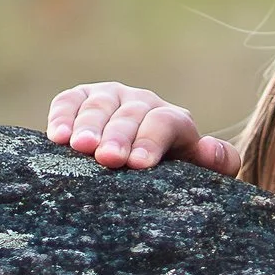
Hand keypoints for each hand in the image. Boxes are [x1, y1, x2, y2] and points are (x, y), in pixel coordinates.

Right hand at [46, 82, 242, 174]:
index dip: (152, 141)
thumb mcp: (198, 173)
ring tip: (80, 146)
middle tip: (108, 159)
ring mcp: (110, 97)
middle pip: (131, 114)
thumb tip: (210, 146)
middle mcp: (142, 103)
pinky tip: (57, 136)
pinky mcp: (80, 99)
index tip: (138, 165)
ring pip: (100, 105)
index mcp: (174, 121)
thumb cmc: (168, 177)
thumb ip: (218, 162)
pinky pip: (70, 101)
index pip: (166, 123)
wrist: (135, 167)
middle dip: (119, 136)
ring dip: (89, 125)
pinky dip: (63, 116)